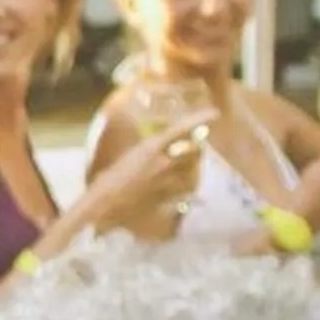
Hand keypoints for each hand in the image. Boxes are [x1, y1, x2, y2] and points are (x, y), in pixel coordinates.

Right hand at [79, 124, 203, 232]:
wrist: (105, 205)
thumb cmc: (107, 179)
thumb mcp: (126, 157)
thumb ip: (145, 152)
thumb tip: (153, 149)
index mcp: (151, 147)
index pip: (181, 129)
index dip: (200, 120)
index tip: (214, 114)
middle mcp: (164, 162)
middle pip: (194, 151)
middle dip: (198, 147)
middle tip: (198, 145)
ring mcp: (168, 182)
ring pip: (192, 171)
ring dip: (194, 167)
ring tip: (192, 166)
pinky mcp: (168, 199)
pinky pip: (185, 192)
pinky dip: (188, 189)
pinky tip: (188, 191)